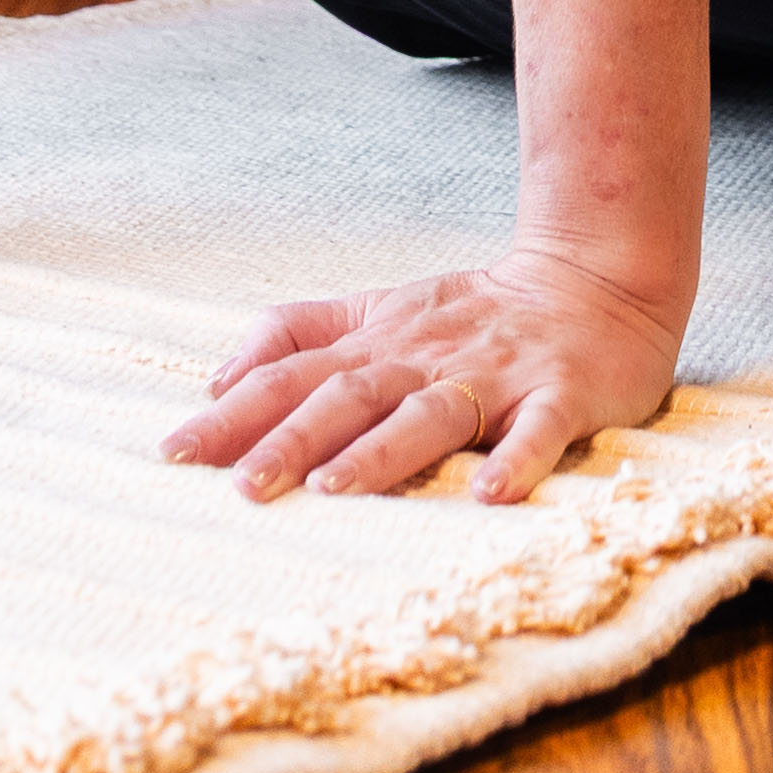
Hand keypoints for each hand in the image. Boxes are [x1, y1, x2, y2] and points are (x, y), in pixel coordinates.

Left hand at [161, 238, 683, 507]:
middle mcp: (425, 356)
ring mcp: (494, 375)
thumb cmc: (478, 311)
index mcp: (379, 340)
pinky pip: (538, 429)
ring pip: (430, 411)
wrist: (598, 277)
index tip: (174, 452)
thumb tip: (219, 378)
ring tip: (336, 488)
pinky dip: (516, 460)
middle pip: (349, 394)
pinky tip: (492, 495)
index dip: (235, 412)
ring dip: (382, 450)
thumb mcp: (379, 308)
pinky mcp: (560, 394)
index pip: (293, 374)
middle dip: (291, 439)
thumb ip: (301, 334)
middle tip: (240, 487)